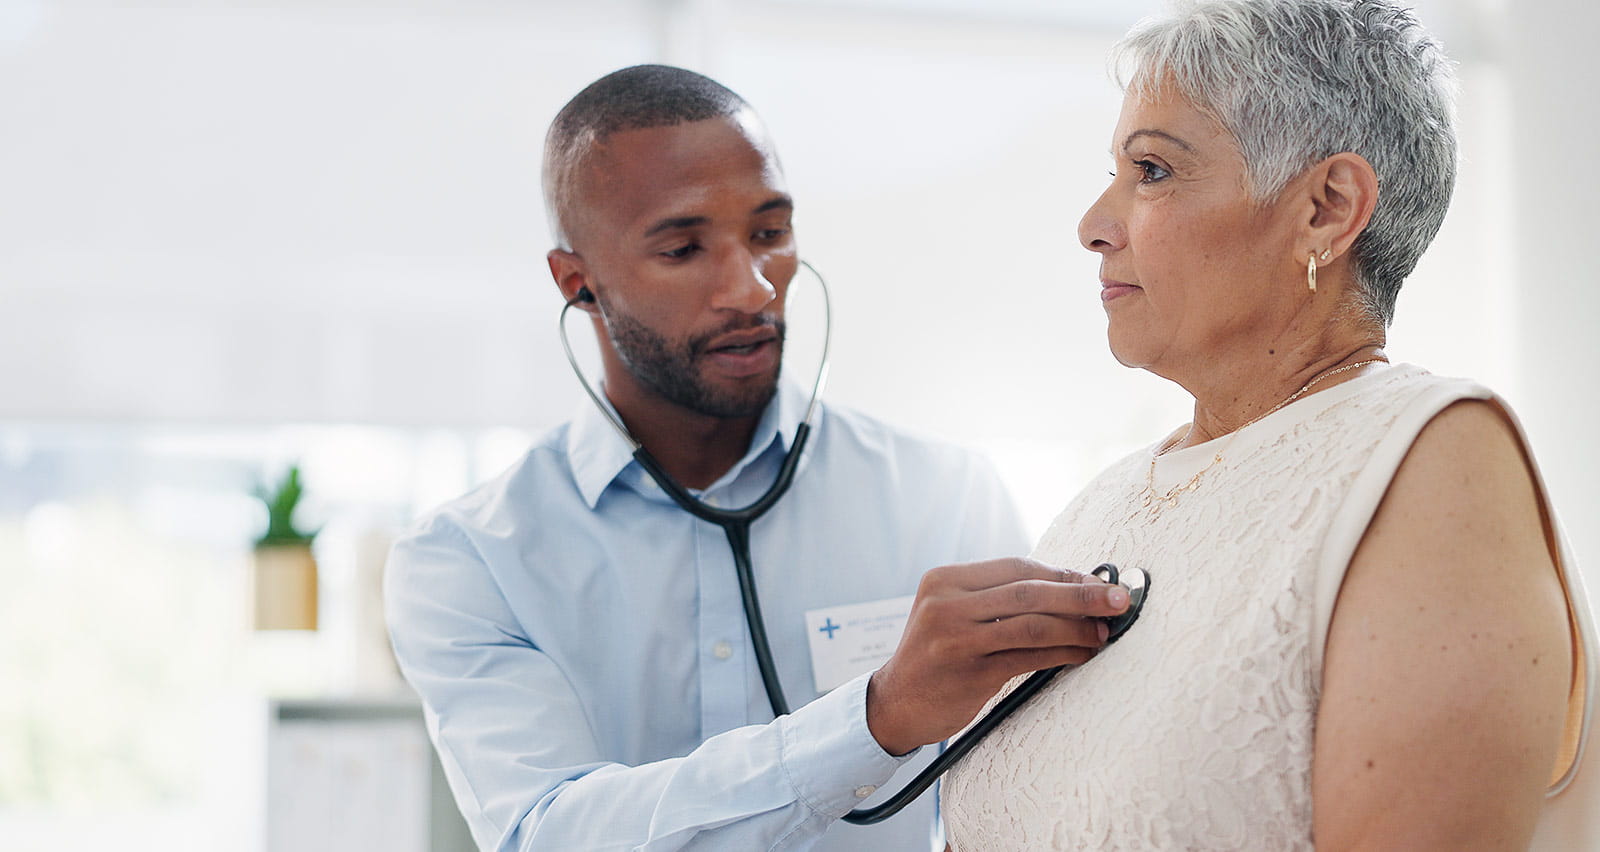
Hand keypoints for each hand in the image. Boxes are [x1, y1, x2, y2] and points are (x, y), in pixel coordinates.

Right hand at [865, 558, 1128, 755]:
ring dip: (1078, 627)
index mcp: (944, 579)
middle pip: (1028, 591)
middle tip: (1121, 600)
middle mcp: (946, 604)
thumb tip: (1072, 587)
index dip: (1063, 574)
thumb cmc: (937, 656)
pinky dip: (1064, 653)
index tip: (1099, 583)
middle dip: (1082, 595)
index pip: (1016, 567)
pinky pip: (1030, 657)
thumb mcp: (952, 613)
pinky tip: (1083, 653)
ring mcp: (956, 639)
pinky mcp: (970, 673)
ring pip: (1033, 624)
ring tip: (1105, 632)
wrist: (894, 704)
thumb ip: (997, 598)